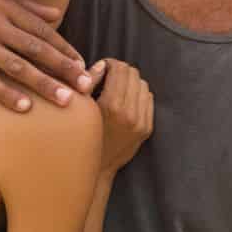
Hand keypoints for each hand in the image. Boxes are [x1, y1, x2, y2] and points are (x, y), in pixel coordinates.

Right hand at [0, 0, 93, 112]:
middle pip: (37, 49)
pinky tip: (25, 107)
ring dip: (44, 84)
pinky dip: (7, 94)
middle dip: (64, 68)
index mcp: (5, 7)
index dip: (65, 49)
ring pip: (18, 66)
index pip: (43, 31)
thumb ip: (25, 6)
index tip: (83, 65)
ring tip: (65, 101)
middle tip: (86, 86)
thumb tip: (57, 15)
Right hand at [92, 59, 151, 173]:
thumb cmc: (83, 136)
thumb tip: (102, 65)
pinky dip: (139, 95)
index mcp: (111, 105)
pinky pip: (148, 99)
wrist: (97, 168)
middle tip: (109, 76)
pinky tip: (127, 100)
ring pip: (143, 84)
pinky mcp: (147, 128)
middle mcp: (129, 113)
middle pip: (133, 74)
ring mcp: (141, 121)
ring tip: (118, 88)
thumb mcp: (82, 108)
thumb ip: (90, 83)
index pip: (119, 69)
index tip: (102, 68)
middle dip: (121, 71)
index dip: (110, 64)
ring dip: (131, 82)